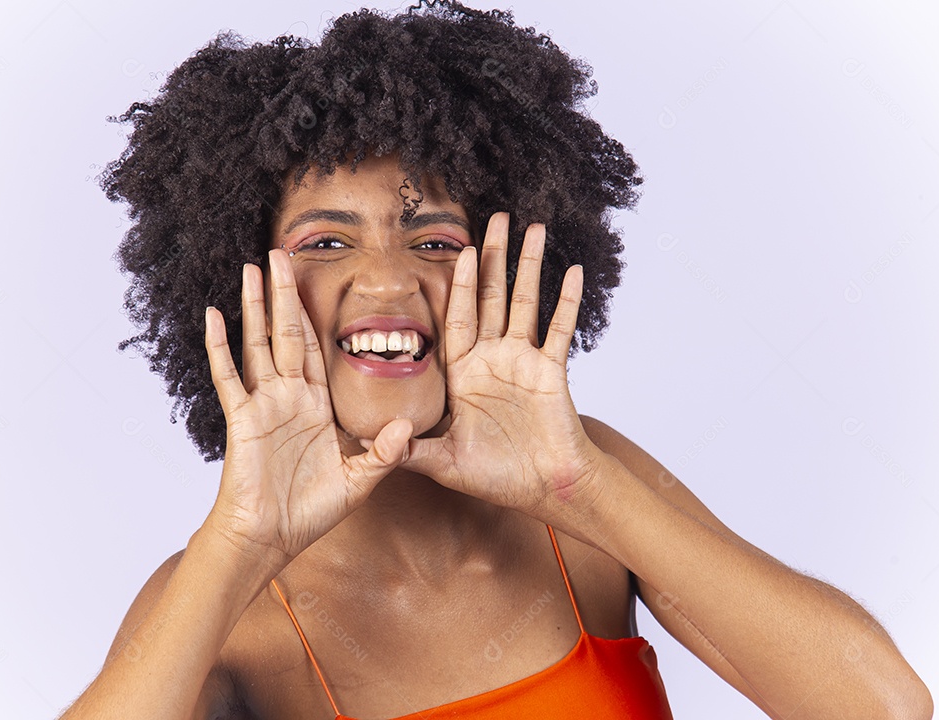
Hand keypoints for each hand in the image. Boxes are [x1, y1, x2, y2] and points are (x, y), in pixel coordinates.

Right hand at [203, 249, 412, 562]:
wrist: (272, 538)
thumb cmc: (311, 512)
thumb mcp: (359, 481)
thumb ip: (383, 453)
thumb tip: (407, 425)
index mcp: (318, 406)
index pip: (319, 349)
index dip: (319, 314)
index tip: (319, 281)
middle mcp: (290, 397)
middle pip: (288, 333)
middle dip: (285, 294)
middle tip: (282, 252)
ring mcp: (264, 405)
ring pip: (258, 344)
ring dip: (254, 307)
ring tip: (251, 269)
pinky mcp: (242, 419)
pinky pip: (229, 376)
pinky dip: (220, 346)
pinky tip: (214, 314)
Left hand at [397, 213, 606, 524]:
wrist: (543, 489)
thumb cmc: (495, 477)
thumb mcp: (444, 463)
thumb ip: (409, 451)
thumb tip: (364, 443)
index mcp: (464, 373)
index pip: (457, 318)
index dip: (457, 284)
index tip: (459, 248)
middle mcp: (493, 359)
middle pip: (491, 297)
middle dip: (493, 258)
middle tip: (497, 217)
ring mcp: (524, 361)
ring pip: (526, 303)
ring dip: (529, 266)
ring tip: (534, 228)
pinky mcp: (551, 372)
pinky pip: (560, 331)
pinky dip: (568, 302)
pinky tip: (573, 271)